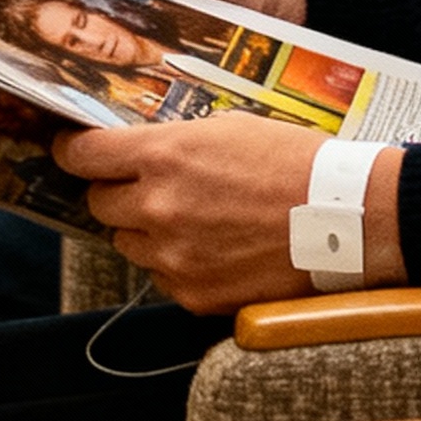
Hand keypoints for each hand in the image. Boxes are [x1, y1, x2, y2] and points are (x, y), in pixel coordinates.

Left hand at [55, 109, 404, 312]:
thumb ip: (177, 141)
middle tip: (150, 185)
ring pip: (129, 243)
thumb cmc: (298, 162)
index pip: (85, 155)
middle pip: (100, 203)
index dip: (74, 151)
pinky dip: (179, 263)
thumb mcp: (233, 126)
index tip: (74, 151)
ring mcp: (173, 257)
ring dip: (148, 229)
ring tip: (195, 217)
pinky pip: (164, 277)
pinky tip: (217, 246)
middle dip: (119, 191)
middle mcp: (158, 208)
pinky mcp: (193, 294)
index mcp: (165, 156)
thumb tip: (142, 148)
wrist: (346, 218)